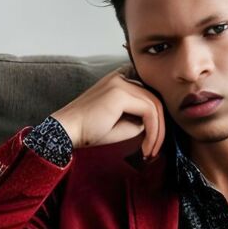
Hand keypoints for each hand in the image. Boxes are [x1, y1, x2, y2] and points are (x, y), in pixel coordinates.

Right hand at [51, 62, 166, 156]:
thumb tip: (155, 124)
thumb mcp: (122, 124)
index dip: (156, 122)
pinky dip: (153, 131)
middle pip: (154, 101)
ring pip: (154, 106)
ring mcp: (120, 82)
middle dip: (160, 128)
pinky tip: (146, 146)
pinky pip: (149, 111)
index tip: (152, 144)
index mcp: (120, 82)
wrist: (67, 131)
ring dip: (157, 132)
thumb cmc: (89, 131)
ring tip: (150, 151)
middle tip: (154, 150)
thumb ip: (140, 119)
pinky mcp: (120, 92)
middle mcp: (121, 78)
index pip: (148, 98)